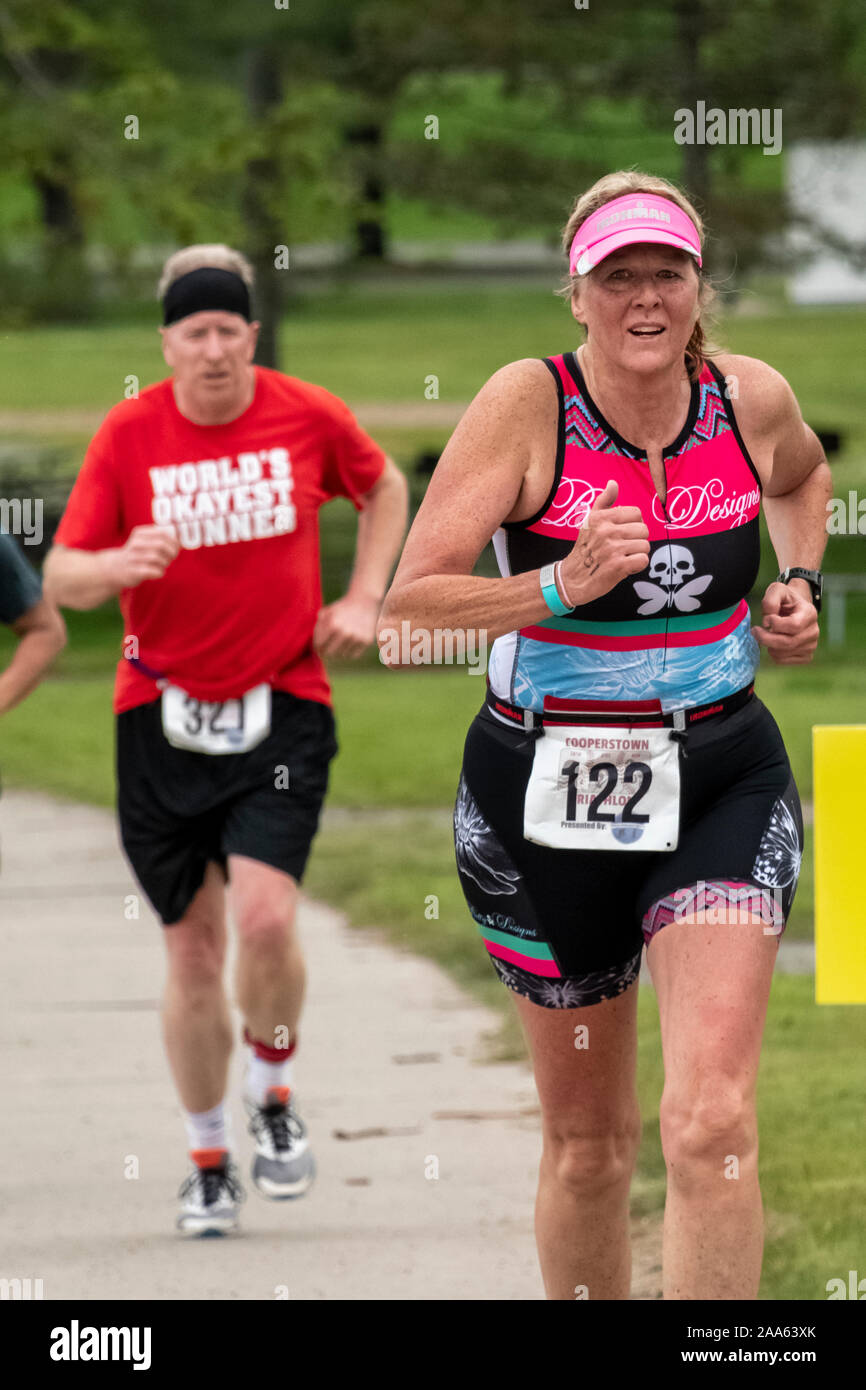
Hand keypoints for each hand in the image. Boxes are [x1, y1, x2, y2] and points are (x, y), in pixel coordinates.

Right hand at [103, 525, 179, 587]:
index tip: (176, 548)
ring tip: (163, 565)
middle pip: (161, 544)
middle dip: (171, 552)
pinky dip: (160, 572)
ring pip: (157, 558)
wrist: (115, 568)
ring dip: (165, 563)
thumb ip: (162, 539)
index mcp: (139, 533)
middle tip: (172, 558)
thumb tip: (180, 542)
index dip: (173, 541)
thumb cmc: (138, 554)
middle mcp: (135, 543)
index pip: (162, 533)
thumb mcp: (146, 541)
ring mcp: (133, 557)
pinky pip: (154, 571)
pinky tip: (157, 572)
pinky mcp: (133, 572)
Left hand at [313, 593, 379, 658]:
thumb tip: (314, 647)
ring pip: (341, 655)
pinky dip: (349, 652)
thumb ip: (318, 627)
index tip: (318, 649)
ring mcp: (356, 637)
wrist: (364, 601)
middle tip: (325, 652)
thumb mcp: (326, 612)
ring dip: (338, 651)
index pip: (319, 645)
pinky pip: (353, 655)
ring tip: (339, 643)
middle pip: (329, 653)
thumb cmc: (342, 608)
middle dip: (325, 653)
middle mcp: (345, 632)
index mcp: (333, 624)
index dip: (317, 648)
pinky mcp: (366, 641)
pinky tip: (348, 643)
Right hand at [558, 479, 649, 605]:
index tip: (623, 533)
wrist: (572, 579)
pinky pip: (643, 560)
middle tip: (623, 548)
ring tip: (623, 557)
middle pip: (643, 529)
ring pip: (645, 545)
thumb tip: (613, 483)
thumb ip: (604, 501)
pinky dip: (637, 565)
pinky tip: (625, 566)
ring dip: (637, 554)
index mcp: (601, 518)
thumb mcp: (590, 522)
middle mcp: (606, 531)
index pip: (636, 513)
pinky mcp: (618, 566)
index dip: (634, 524)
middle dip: (637, 540)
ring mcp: (612, 549)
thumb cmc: (585, 549)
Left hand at [751, 580, 818, 663]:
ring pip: (783, 653)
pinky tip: (774, 643)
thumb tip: (767, 623)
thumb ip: (770, 601)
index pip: (794, 625)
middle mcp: (813, 631)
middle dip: (765, 638)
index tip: (766, 619)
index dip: (775, 624)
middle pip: (787, 642)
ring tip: (767, 634)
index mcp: (809, 613)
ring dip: (768, 645)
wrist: (794, 608)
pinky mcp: (805, 656)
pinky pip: (783, 661)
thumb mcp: (777, 590)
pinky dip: (773, 654)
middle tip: (755, 631)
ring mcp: (811, 645)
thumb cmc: (785, 599)